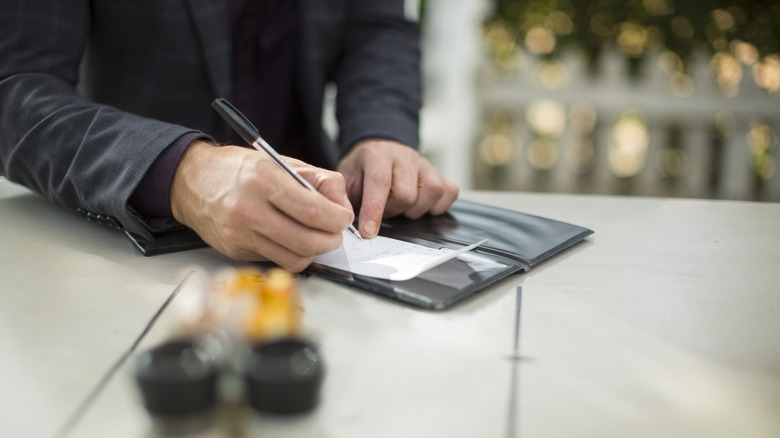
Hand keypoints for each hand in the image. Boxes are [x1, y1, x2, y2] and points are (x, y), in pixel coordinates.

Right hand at [170, 141, 354, 270]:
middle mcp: (249, 209)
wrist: (191, 182)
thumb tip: (343, 206)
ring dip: (315, 252)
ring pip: (294, 259)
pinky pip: (276, 261)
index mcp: (263, 181)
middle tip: (335, 232)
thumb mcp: (281, 162)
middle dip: (331, 240)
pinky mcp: (236, 251)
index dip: (337, 219)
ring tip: (318, 238)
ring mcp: (240, 234)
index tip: (343, 217)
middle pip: (307, 241)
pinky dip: (293, 254)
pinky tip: (293, 240)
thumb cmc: (238, 170)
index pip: (313, 210)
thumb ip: (319, 181)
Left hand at [337, 139, 458, 237]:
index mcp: (377, 155)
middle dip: (393, 211)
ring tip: (402, 207)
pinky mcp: (439, 173)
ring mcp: (424, 164)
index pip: (380, 183)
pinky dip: (436, 206)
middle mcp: (403, 156)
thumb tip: (347, 220)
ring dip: (415, 209)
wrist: (377, 151)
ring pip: (431, 193)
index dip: (374, 211)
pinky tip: (420, 205)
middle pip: (406, 194)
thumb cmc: (362, 170)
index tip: (368, 233)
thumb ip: (344, 198)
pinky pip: (448, 193)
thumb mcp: (345, 179)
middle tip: (384, 210)